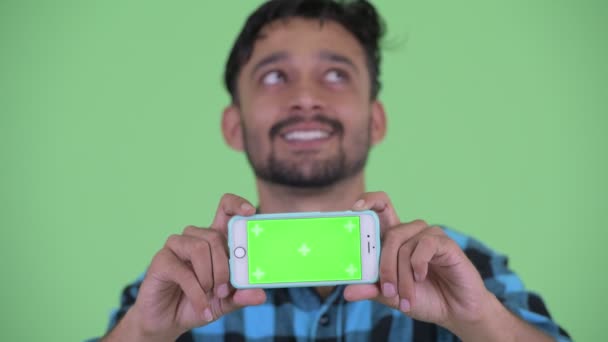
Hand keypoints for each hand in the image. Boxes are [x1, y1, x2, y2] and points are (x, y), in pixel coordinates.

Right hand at [106, 194, 266, 340]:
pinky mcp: (161, 261)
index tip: (250, 212)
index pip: (225, 210)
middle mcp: (194, 238)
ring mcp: (176, 247)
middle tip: (225, 290)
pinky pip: (184, 271)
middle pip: (215, 236)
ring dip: (209, 277)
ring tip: (210, 295)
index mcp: (214, 240)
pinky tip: (202, 308)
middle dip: (224, 266)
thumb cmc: (199, 303)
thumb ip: (242, 296)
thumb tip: (260, 295)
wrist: (168, 322)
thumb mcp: (226, 302)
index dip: (237, 204)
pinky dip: (197, 294)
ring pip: (200, 248)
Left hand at [345, 192, 493, 331]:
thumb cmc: (423, 298)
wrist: (455, 312)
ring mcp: (429, 236)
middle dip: (384, 264)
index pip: (379, 208)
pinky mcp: (445, 243)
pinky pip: (425, 244)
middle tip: (386, 290)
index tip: (353, 209)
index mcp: (394, 240)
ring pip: (404, 244)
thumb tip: (347, 292)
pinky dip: (418, 264)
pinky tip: (421, 277)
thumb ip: (371, 290)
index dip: (367, 201)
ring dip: (402, 274)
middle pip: (391, 231)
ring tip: (405, 297)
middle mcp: (411, 233)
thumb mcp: (391, 297)